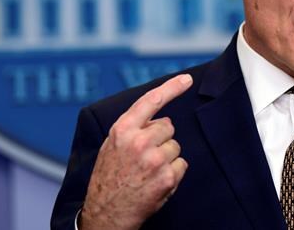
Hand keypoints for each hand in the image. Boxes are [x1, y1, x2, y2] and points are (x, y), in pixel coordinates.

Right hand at [80, 74, 192, 229]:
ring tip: (147, 170)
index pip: (151, 101)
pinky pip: (181, 164)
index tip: (186, 79)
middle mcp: (139, 142)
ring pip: (175, 146)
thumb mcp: (111, 145)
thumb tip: (159, 117)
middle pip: (168, 126)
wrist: (106, 213)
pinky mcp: (167, 177)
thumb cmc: (108, 177)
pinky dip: (173, 172)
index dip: (171, 87)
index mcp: (122, 130)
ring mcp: (155, 160)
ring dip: (167, 156)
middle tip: (144, 155)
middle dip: (161, 138)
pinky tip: (155, 181)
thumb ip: (132, 128)